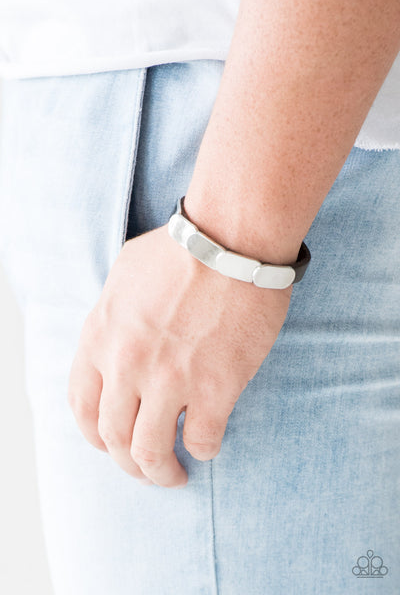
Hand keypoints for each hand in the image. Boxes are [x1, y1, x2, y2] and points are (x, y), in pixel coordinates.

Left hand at [67, 222, 292, 487]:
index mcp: (101, 337)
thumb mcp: (123, 276)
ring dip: (159, 473)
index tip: (112, 443)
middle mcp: (127, 365)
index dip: (95, 435)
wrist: (230, 240)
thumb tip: (114, 340)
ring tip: (173, 475)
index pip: (82, 406)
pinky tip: (208, 444)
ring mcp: (169, 379)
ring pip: (150, 451)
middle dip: (127, 464)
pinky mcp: (214, 387)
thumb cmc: (181, 249)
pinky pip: (201, 440)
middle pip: (114, 437)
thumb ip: (110, 317)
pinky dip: (203, 450)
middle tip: (145, 469)